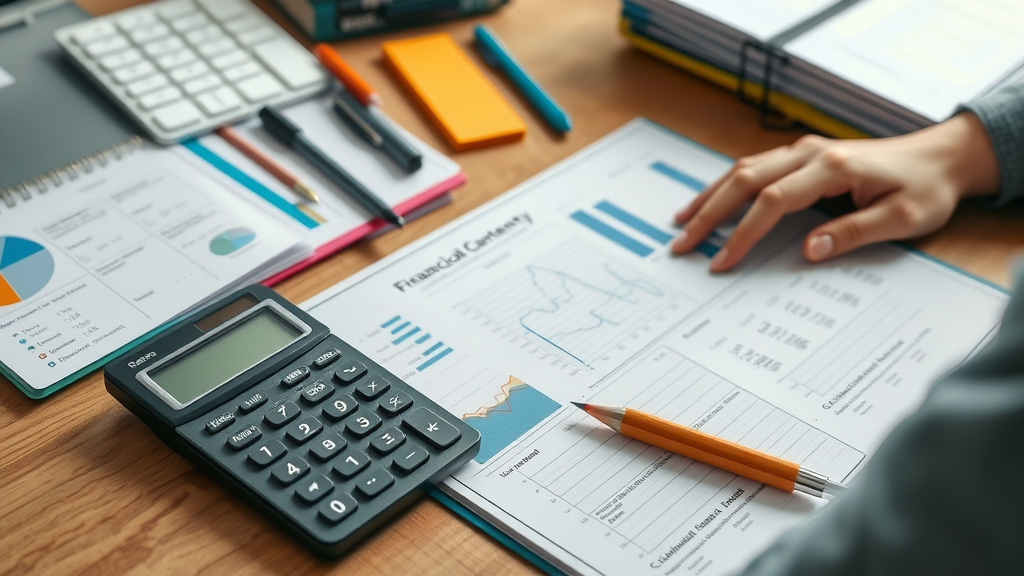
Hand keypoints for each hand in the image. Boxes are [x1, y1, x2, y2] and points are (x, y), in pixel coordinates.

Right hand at [670, 113, 1000, 271]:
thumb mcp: (903, 219)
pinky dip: (725, 186)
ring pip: (742, 169)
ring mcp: (803, 150)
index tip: (722, 262)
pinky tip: (709, 202)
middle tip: (682, 244)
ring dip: (709, 196)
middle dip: (708, 214)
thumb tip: (808, 250)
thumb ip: (854, 232)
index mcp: (832, 168)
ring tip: (682, 223)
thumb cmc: (925, 189)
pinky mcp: (802, 154)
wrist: (941, 156)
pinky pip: (753, 167)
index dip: (743, 233)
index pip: (772, 202)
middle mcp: (810, 152)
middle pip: (744, 180)